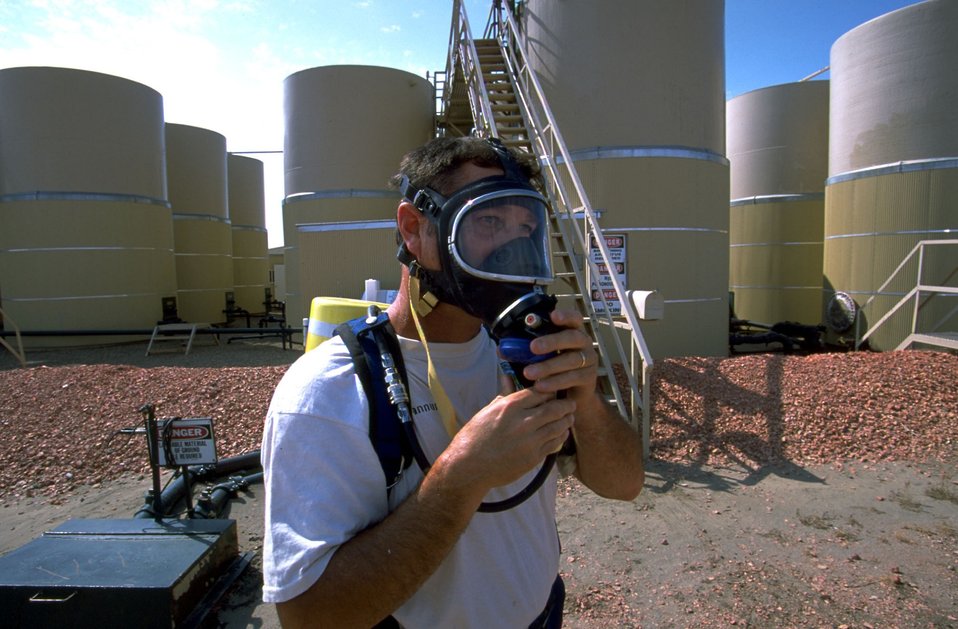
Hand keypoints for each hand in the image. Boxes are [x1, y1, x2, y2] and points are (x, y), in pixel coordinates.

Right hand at [438, 377, 575, 492]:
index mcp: (510, 406)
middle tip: (570, 403)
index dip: (551, 390)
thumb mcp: (488, 410)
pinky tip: (561, 432)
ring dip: (567, 420)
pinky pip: (554, 443)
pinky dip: (561, 436)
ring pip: (558, 425)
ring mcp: (530, 440)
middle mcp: (523, 421)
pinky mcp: (534, 457)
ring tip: (570, 417)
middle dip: (566, 405)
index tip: (555, 390)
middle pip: (554, 408)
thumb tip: (507, 375)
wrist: (470, 466)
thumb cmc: (475, 436)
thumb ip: (504, 393)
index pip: (540, 392)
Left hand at [518, 309, 597, 402]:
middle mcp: (583, 343)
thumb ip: (524, 351)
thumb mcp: (540, 357)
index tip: (553, 316)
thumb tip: (502, 349)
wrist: (571, 395)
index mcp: (572, 332)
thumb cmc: (554, 370)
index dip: (565, 316)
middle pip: (572, 337)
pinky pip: (573, 378)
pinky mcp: (589, 378)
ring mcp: (589, 360)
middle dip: (552, 341)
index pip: (574, 318)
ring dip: (548, 366)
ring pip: (571, 360)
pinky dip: (555, 382)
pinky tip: (541, 386)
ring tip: (529, 373)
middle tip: (533, 347)